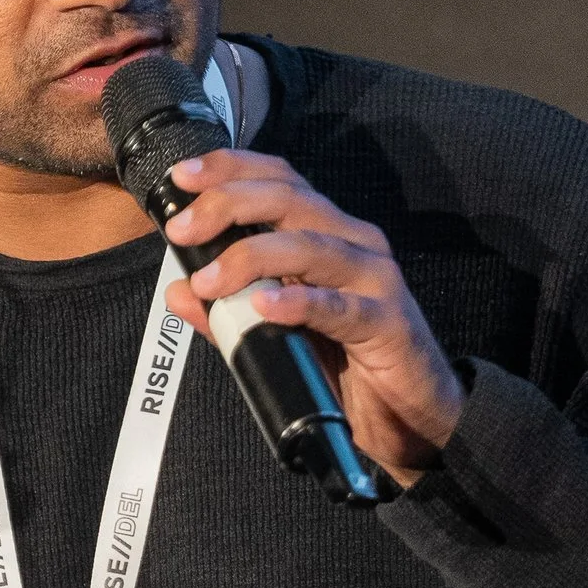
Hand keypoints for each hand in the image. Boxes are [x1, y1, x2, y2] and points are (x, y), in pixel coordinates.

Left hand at [159, 150, 464, 483]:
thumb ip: (228, 312)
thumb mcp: (276, 333)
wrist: (409, 417)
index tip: (183, 178)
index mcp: (327, 233)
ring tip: (208, 280)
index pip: (279, 180)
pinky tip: (267, 305)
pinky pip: (340, 305)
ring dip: (251, 256)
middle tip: (183, 230)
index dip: (231, 170)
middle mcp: (353, 243)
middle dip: (229, 204)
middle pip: (289, 200)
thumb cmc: (347, 364)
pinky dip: (300, 301)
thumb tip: (178, 292)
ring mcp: (374, 278)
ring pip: (311, 245)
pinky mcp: (387, 321)